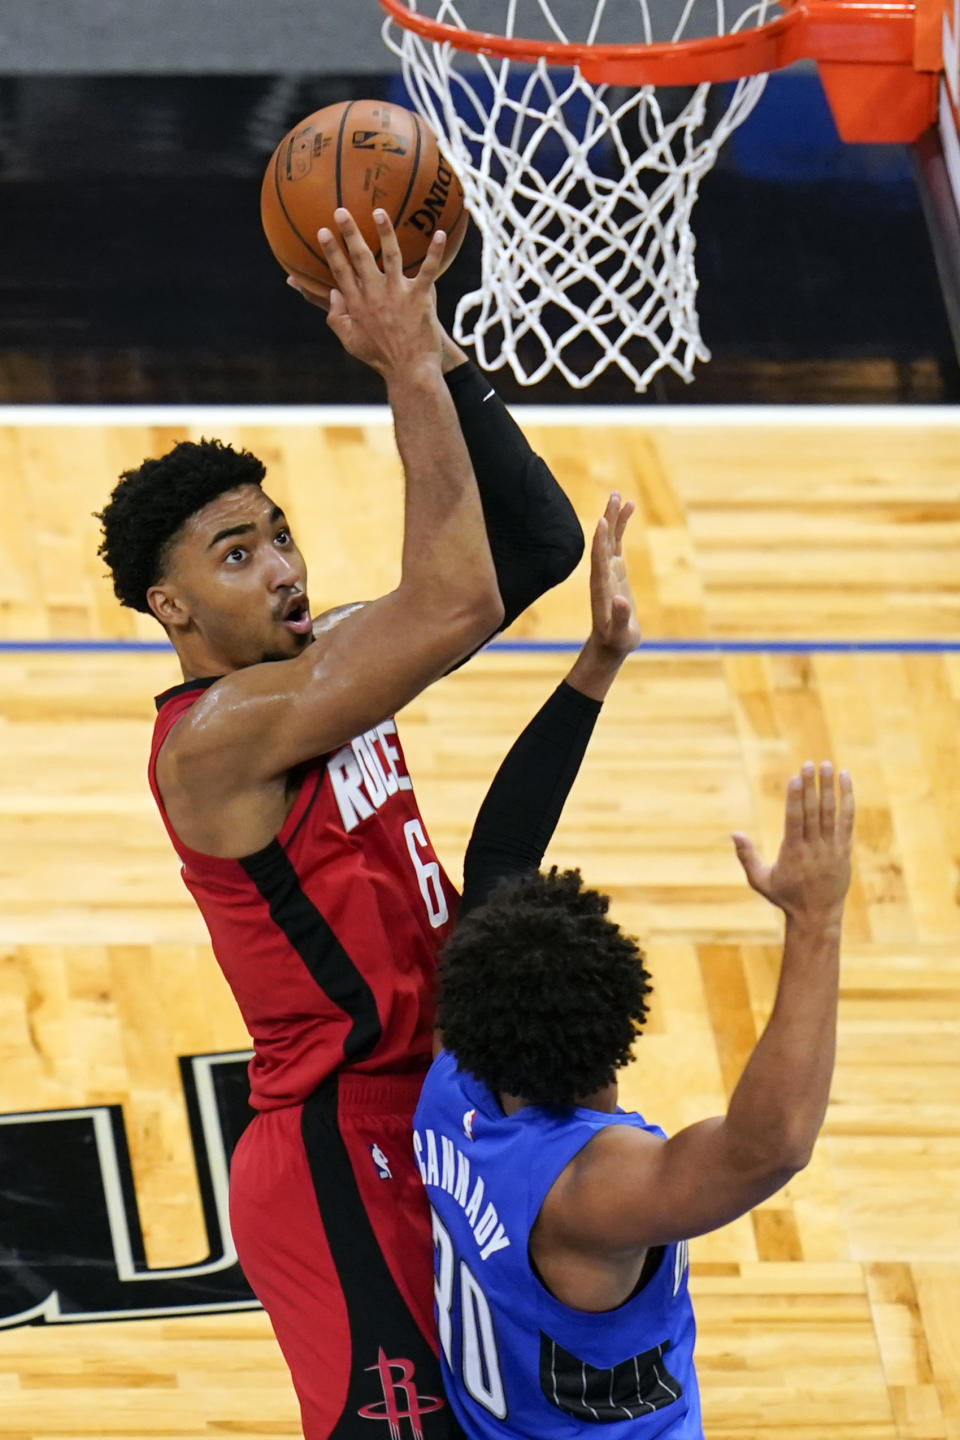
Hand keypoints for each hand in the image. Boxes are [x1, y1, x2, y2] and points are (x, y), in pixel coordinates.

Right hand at [289, 207, 445, 377]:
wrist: (409, 371)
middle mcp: (374, 295)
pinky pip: (427, 270)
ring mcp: (397, 294)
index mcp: (357, 304)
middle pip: (359, 257)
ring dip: (385, 232)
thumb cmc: (380, 357)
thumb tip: (330, 294)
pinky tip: (440, 234)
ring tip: (379, 212)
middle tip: (342, 211)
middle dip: (350, 232)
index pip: (340, 272)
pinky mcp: (419, 298)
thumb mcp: (350, 342)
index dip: (331, 251)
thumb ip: (336, 318)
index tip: (323, 231)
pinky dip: (435, 253)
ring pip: (390, 256)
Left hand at [565, 492, 639, 702]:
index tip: (603, 521)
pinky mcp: (616, 570)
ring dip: (614, 517)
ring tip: (620, 496)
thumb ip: (621, 617)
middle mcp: (602, 575)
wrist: (610, 644)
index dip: (600, 541)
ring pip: (610, 539)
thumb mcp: (620, 633)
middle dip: (608, 519)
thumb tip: (622, 601)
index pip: (599, 560)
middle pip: (603, 542)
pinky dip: (622, 527)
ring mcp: (608, 570)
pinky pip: (617, 544)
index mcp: (601, 587)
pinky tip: (628, 510)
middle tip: (614, 496)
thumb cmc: (616, 640)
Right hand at [732, 762, 853, 923]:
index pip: (795, 820)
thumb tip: (734, 833)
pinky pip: (847, 821)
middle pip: (814, 812)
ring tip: (828, 766)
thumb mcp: (760, 880)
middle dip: (812, 786)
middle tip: (811, 763)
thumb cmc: (785, 897)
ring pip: (832, 813)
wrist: (817, 916)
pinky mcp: (844, 850)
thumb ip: (747, 856)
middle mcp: (814, 848)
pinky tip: (846, 781)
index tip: (796, 777)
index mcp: (793, 853)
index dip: (796, 798)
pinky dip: (847, 800)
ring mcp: (831, 848)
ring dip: (830, 788)